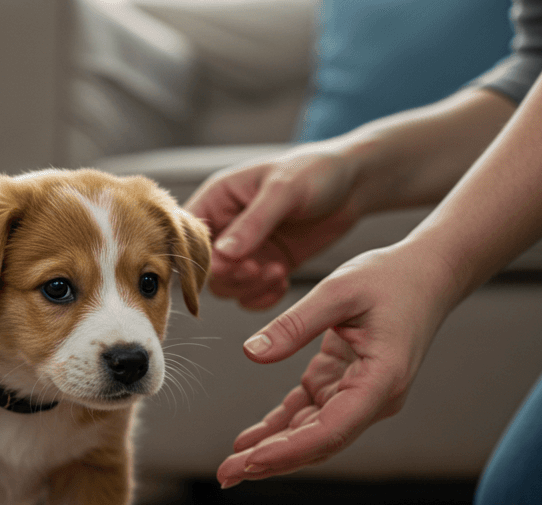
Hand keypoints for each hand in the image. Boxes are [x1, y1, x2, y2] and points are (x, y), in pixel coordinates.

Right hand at [185, 145, 363, 309]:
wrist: (355, 184)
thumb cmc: (316, 171)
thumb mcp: (283, 190)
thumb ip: (253, 223)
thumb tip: (223, 255)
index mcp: (218, 199)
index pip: (186, 235)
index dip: (199, 255)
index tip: (226, 263)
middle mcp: (226, 226)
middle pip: (205, 267)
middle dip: (229, 275)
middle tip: (255, 268)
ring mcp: (246, 249)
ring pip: (227, 286)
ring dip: (248, 286)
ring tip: (276, 272)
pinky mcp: (267, 265)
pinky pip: (251, 294)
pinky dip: (263, 297)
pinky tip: (282, 283)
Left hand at [216, 245, 457, 486]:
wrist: (427, 273)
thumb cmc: (394, 279)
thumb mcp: (338, 290)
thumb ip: (294, 324)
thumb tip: (252, 353)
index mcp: (380, 381)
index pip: (331, 431)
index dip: (290, 451)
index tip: (252, 461)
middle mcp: (372, 398)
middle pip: (318, 443)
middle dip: (271, 461)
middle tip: (227, 474)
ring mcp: (358, 395)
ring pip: (310, 434)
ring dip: (271, 449)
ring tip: (229, 466)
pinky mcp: (343, 384)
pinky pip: (307, 413)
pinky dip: (279, 427)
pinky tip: (249, 441)